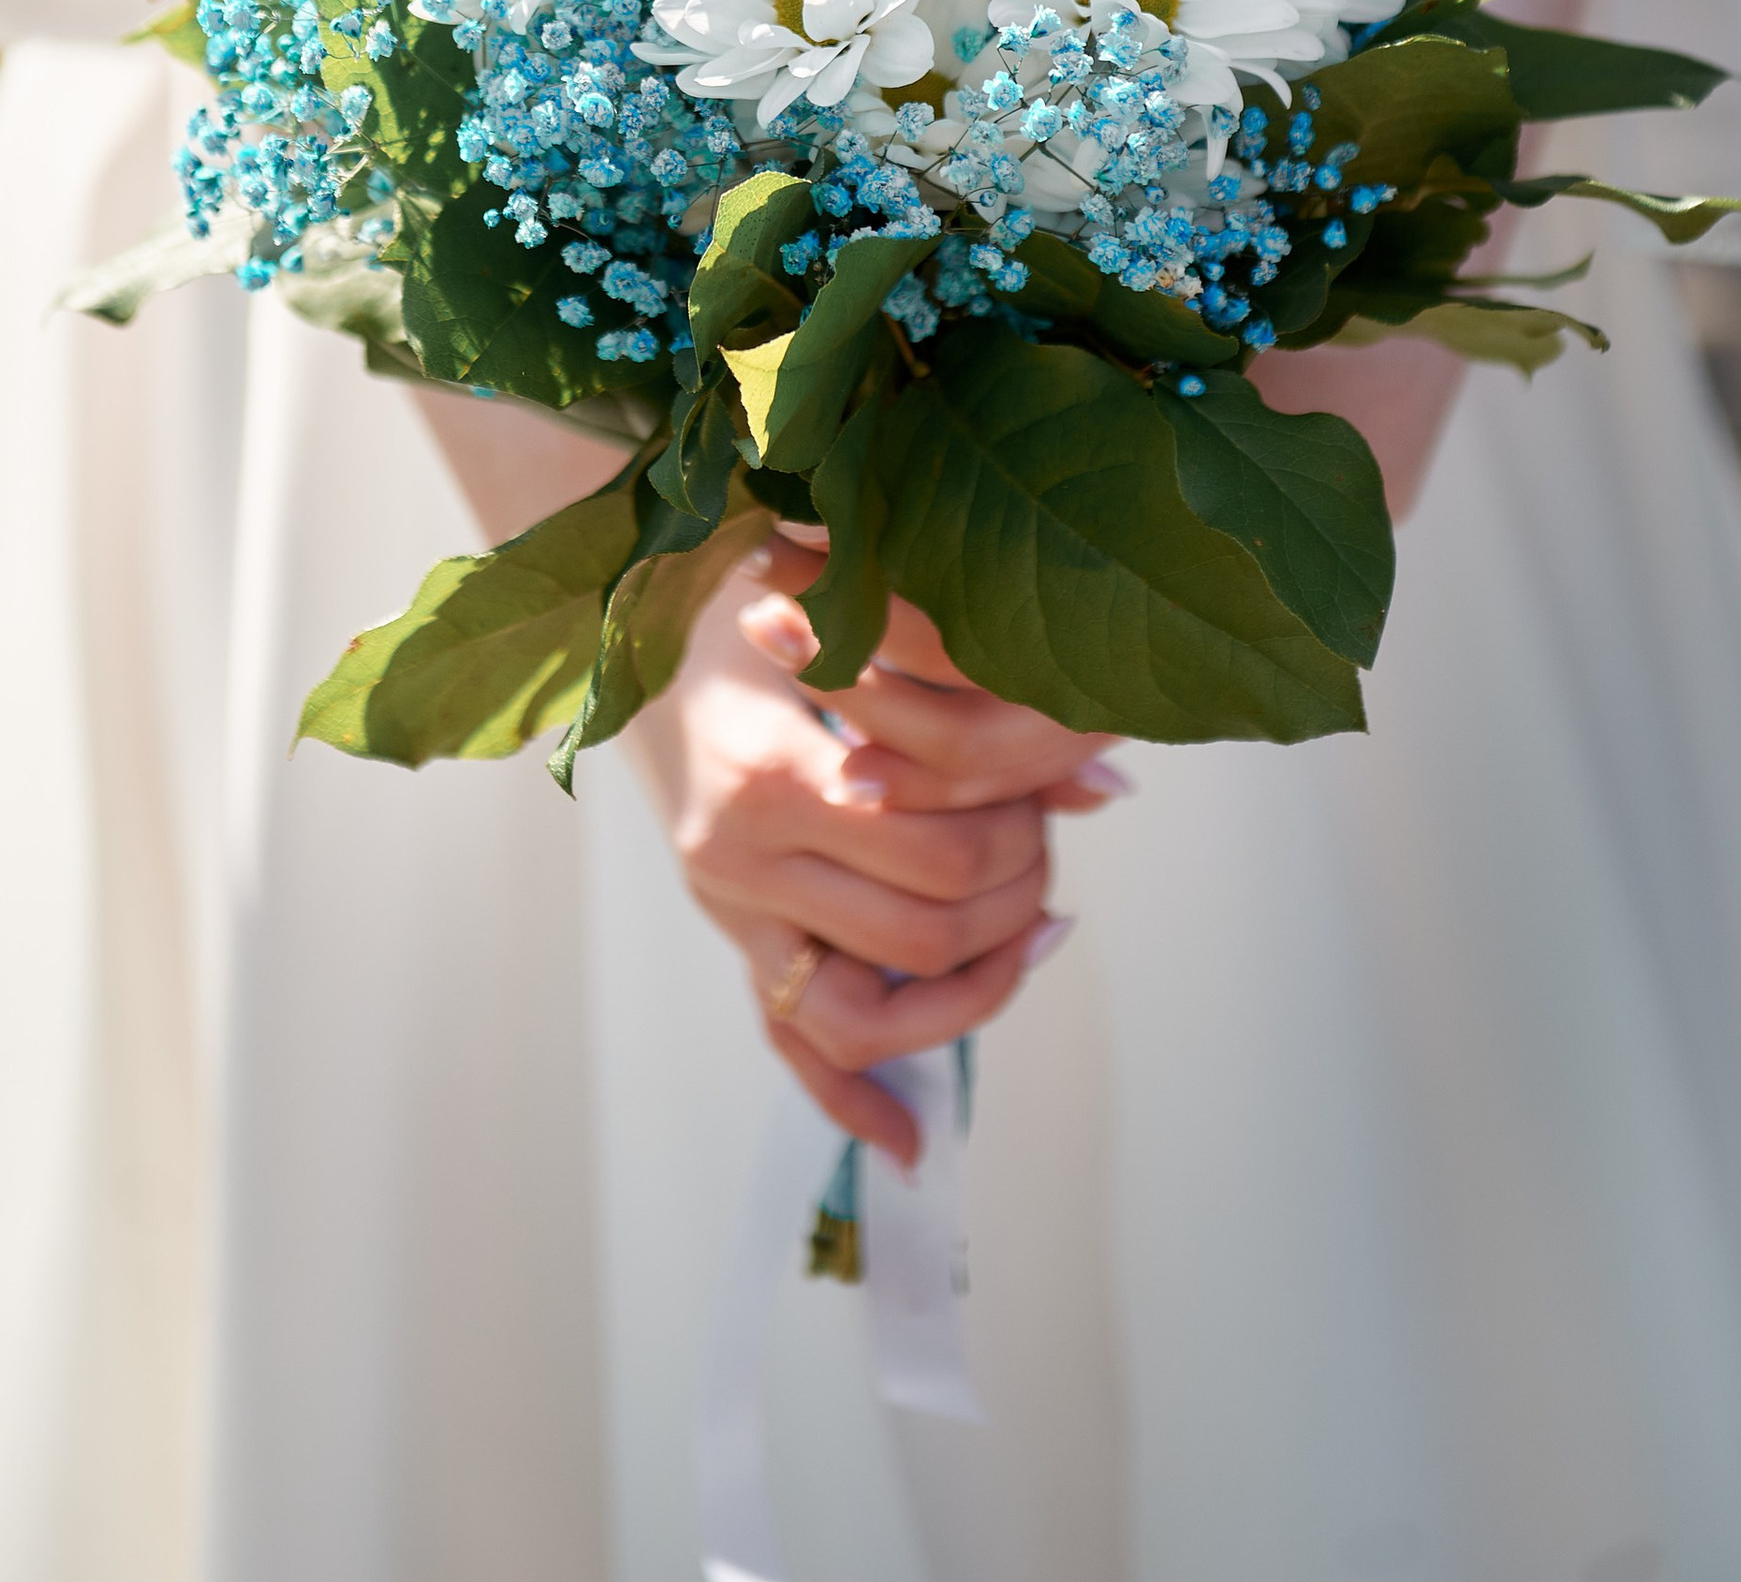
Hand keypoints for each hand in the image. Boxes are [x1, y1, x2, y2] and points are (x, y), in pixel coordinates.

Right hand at [628, 532, 1128, 1165]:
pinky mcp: (731, 934)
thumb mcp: (849, 625)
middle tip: (1041, 858)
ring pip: (855, 1017)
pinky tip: (912, 1141)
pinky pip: (787, 1039)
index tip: (1044, 803)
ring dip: (958, 1005)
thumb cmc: (749, 599)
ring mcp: (732, 909)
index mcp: (773, 773)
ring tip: (1022, 953)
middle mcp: (743, 859)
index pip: (932, 854)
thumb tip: (1105, 782)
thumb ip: (971, 703)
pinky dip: (849, 1101)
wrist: (635, 618)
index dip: (1012, 840)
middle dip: (1003, 907)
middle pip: (915, 934)